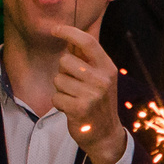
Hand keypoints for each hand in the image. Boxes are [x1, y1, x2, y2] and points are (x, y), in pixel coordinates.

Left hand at [43, 24, 125, 163]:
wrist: (106, 134)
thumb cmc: (99, 102)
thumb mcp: (101, 78)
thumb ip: (87, 59)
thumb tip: (72, 36)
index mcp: (108, 68)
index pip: (88, 42)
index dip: (70, 32)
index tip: (55, 29)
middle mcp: (102, 79)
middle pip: (66, 60)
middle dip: (63, 71)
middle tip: (74, 84)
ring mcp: (92, 94)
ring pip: (58, 79)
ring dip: (61, 88)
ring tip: (74, 97)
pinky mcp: (80, 108)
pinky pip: (56, 96)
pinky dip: (59, 102)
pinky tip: (71, 108)